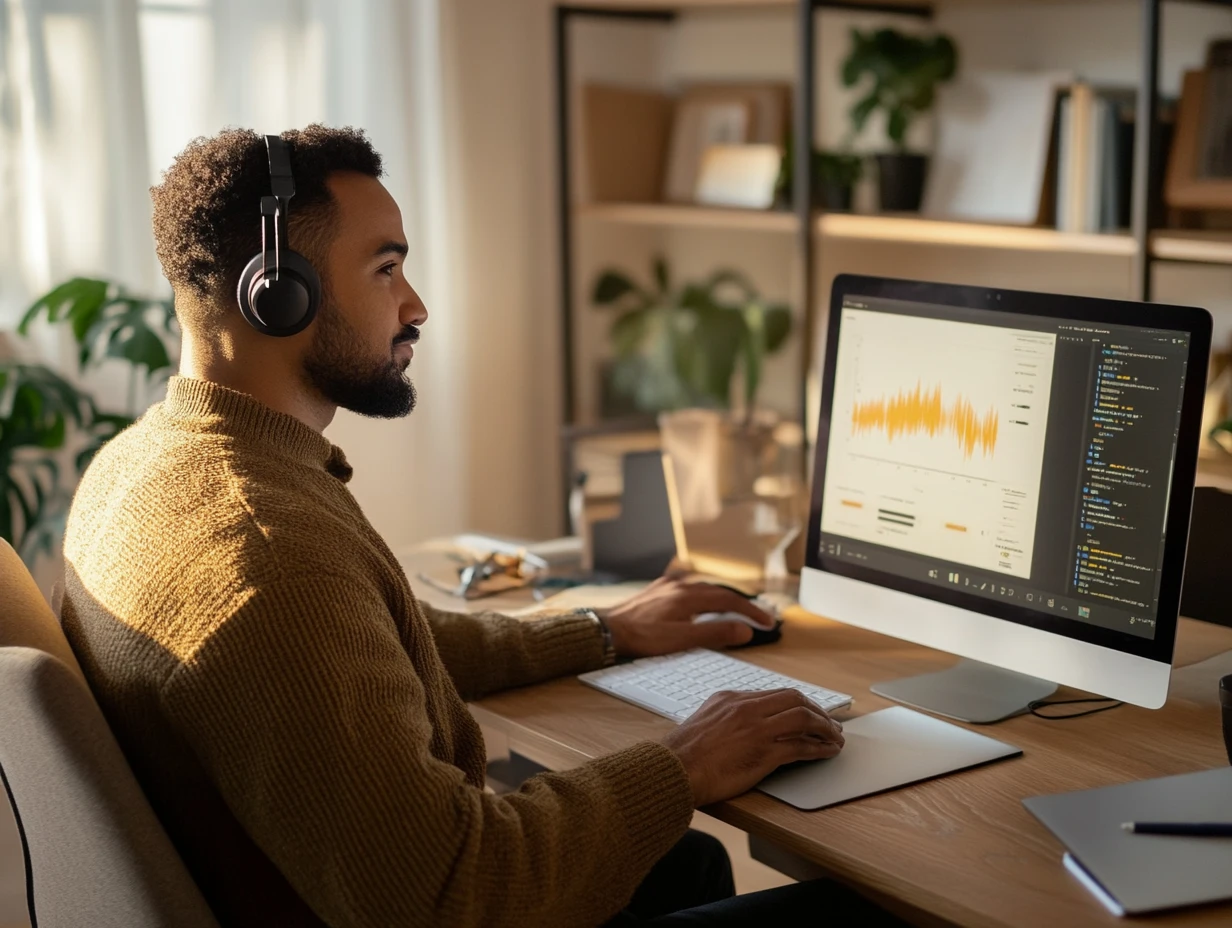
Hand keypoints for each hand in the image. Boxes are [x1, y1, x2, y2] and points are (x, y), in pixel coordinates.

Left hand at [601, 577, 776, 657]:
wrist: (606, 629)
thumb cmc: (640, 637)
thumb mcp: (681, 640)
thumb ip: (714, 635)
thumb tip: (745, 630)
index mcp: (689, 596)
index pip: (730, 601)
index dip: (752, 612)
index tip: (768, 622)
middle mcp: (680, 586)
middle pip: (720, 591)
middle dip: (742, 604)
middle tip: (760, 616)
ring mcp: (668, 586)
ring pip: (704, 589)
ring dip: (724, 599)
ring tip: (737, 610)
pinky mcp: (657, 591)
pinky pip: (689, 589)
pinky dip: (705, 597)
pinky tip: (702, 603)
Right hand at [661, 689, 844, 805]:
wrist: (673, 771)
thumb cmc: (682, 754)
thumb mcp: (703, 721)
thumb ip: (725, 716)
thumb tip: (740, 722)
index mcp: (731, 698)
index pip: (776, 694)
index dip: (799, 703)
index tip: (809, 711)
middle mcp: (746, 708)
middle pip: (795, 700)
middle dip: (818, 711)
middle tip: (829, 723)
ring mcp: (757, 729)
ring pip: (803, 719)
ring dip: (825, 728)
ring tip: (835, 737)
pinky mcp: (764, 753)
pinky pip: (801, 746)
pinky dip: (819, 748)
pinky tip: (827, 752)